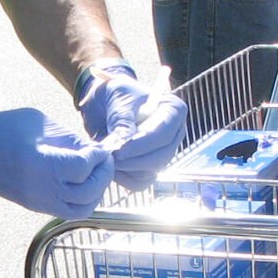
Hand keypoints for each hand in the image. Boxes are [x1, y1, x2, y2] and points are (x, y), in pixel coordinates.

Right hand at [0, 108, 114, 218]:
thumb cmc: (2, 130)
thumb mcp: (40, 124)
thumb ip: (70, 138)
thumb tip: (94, 149)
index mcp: (42, 163)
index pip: (84, 168)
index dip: (99, 157)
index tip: (100, 147)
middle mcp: (42, 188)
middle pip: (88, 192)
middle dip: (103, 175)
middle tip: (103, 160)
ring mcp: (39, 201)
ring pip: (81, 209)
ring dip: (95, 192)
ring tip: (94, 173)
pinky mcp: (35, 206)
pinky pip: (68, 211)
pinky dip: (82, 200)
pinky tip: (81, 182)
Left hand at [77, 63, 189, 189]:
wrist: (104, 103)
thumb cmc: (115, 94)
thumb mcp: (118, 98)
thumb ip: (123, 119)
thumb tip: (125, 141)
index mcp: (173, 111)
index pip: (164, 134)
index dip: (142, 145)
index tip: (119, 149)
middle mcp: (173, 135)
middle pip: (160, 157)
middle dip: (132, 160)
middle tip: (109, 155)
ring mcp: (162, 154)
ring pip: (149, 173)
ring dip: (125, 169)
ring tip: (106, 155)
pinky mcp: (149, 168)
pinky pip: (139, 183)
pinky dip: (122, 178)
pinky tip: (109, 164)